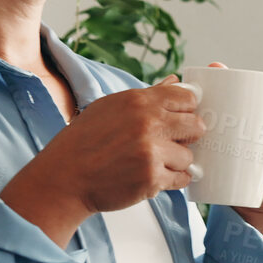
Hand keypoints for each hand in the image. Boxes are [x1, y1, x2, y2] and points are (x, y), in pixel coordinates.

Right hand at [0, 77, 204, 241]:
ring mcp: (151, 152)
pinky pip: (181, 179)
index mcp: (139, 101)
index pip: (187, 98)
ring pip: (189, 156)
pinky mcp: (152, 178)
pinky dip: (170, 180)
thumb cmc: (84, 142)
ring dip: (175, 162)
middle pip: (196, 126)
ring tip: (152, 163)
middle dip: (187, 137)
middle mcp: (148, 123)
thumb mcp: (111, 107)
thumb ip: (148, 95)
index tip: (179, 120)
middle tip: (169, 144)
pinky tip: (152, 177)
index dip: (187, 110)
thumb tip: (175, 81)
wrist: (65, 177)